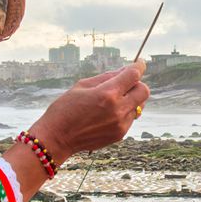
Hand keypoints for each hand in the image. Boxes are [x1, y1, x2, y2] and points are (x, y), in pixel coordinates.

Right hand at [29, 62, 149, 159]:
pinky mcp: (119, 135)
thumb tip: (125, 70)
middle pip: (144, 91)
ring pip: (139, 105)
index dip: (138, 66)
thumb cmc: (65, 109)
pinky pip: (131, 118)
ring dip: (132, 98)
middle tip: (126, 83)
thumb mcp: (82, 86)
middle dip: (137, 83)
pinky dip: (125, 111)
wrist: (57, 138)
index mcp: (107, 94)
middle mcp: (118, 110)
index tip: (139, 63)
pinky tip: (109, 113)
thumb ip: (106, 77)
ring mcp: (120, 124)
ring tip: (114, 99)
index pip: (133, 75)